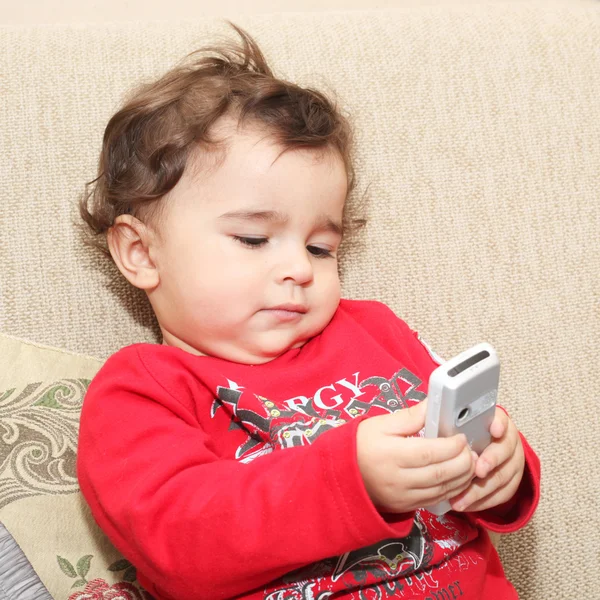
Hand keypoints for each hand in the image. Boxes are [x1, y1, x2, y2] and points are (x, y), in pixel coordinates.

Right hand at [357, 400, 476, 513]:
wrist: (343, 474)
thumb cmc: (361, 444)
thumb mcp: (381, 424)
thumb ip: (411, 416)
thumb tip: (434, 405)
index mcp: (390, 454)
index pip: (429, 453)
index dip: (451, 446)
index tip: (461, 437)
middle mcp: (398, 479)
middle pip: (439, 474)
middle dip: (462, 463)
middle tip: (472, 451)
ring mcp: (402, 497)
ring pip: (441, 491)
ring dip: (462, 479)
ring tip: (471, 464)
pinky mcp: (405, 507)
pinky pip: (435, 501)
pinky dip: (451, 491)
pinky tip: (458, 479)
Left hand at [449, 407, 524, 512]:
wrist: (479, 449)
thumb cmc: (460, 434)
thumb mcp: (453, 423)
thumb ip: (446, 418)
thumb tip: (430, 411)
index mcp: (494, 421)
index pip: (501, 419)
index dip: (498, 424)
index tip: (494, 430)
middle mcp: (508, 440)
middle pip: (504, 450)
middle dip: (491, 461)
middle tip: (477, 471)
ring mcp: (513, 461)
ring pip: (503, 476)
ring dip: (481, 489)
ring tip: (461, 499)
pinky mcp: (512, 481)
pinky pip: (503, 494)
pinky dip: (484, 501)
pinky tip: (466, 505)